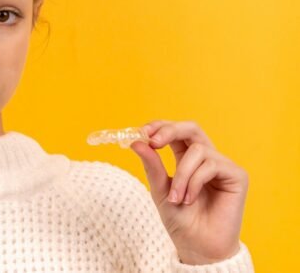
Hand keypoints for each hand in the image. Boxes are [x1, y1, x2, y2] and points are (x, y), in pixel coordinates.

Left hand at [130, 120, 248, 264]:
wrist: (198, 247)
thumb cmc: (180, 220)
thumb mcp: (159, 190)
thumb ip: (152, 165)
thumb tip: (136, 142)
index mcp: (186, 158)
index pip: (175, 131)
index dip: (160, 126)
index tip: (142, 132)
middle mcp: (206, 158)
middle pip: (191, 128)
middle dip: (170, 131)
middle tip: (153, 142)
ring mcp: (222, 165)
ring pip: (197, 150)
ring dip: (181, 174)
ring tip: (176, 198)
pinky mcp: (237, 175)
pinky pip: (211, 165)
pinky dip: (195, 181)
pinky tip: (190, 199)